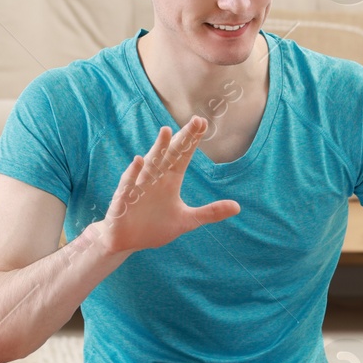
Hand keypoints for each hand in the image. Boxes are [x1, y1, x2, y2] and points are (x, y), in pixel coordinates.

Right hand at [93, 116, 238, 254]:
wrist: (126, 241)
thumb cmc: (155, 227)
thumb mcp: (187, 221)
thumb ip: (210, 212)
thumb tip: (237, 207)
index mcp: (170, 181)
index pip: (183, 156)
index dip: (193, 140)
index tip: (203, 123)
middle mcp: (156, 179)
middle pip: (171, 154)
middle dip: (183, 138)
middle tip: (196, 120)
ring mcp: (140, 187)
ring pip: (150, 164)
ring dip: (157, 149)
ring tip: (166, 131)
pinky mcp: (124, 199)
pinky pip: (128, 184)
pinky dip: (133, 173)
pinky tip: (138, 161)